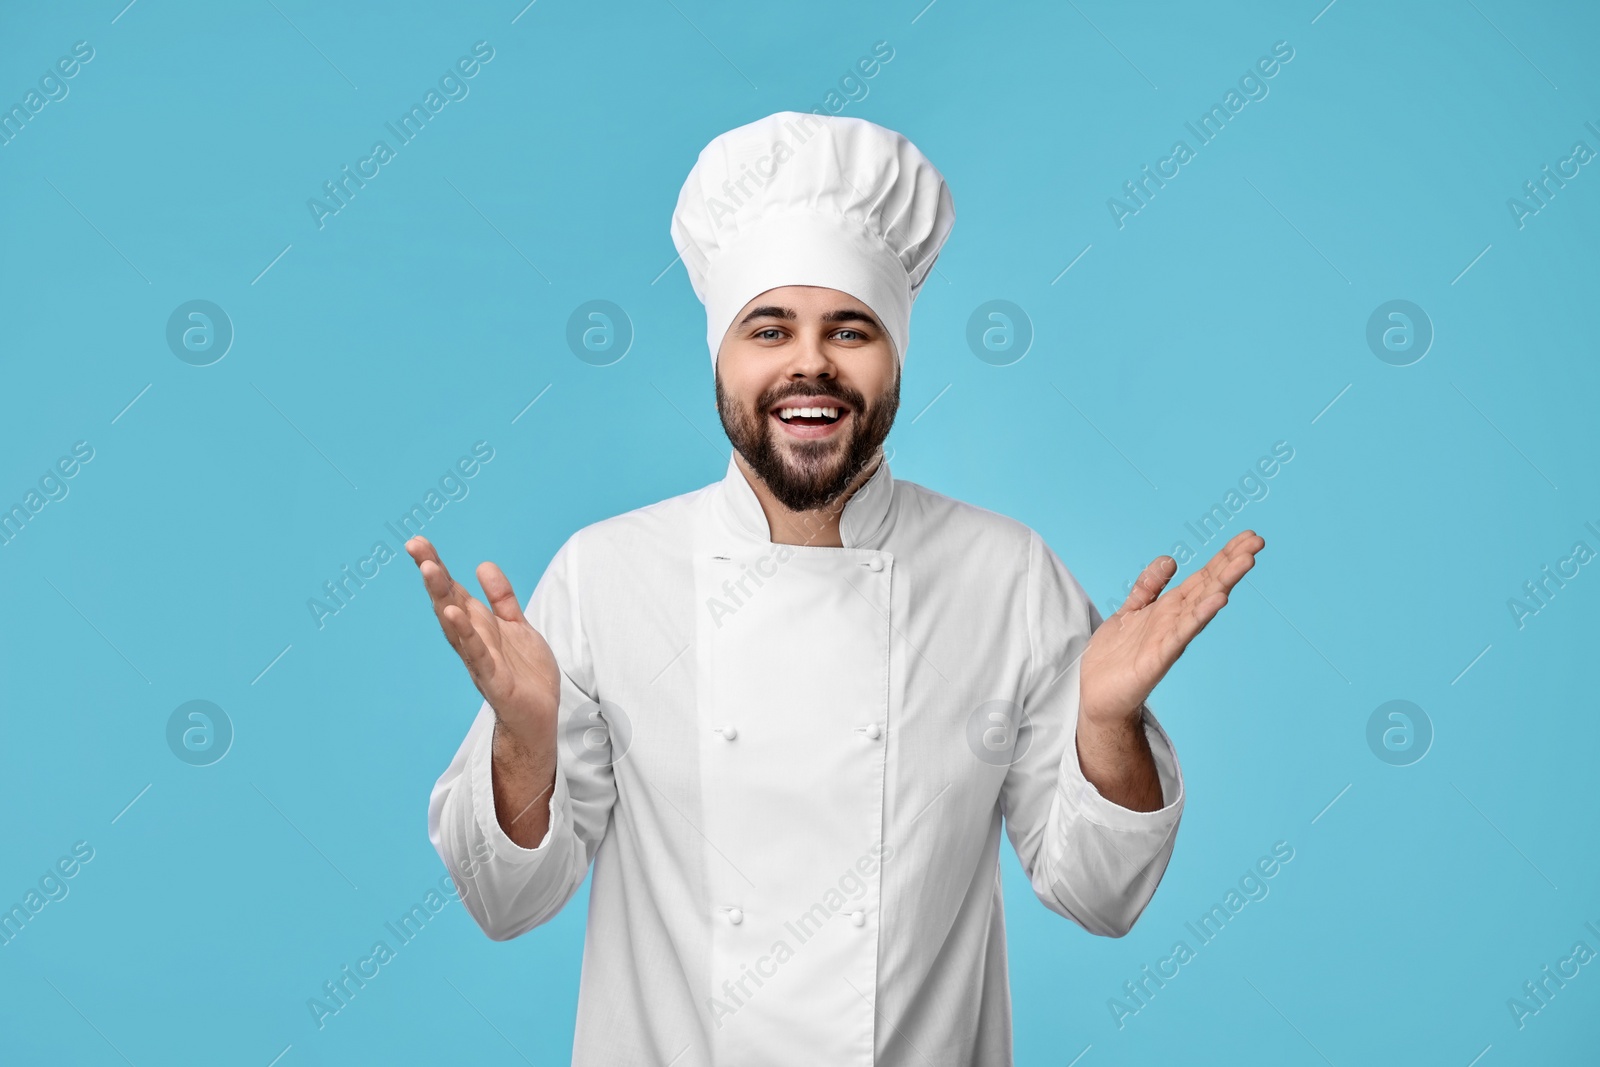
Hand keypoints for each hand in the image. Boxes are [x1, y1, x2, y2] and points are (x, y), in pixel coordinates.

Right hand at [405, 536, 559, 740]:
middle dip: (433, 574)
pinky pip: (478, 654)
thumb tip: (483, 565)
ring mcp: (480, 660)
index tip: (418, 542)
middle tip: (415, 547)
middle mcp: (472, 640)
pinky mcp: (494, 680)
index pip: (454, 590)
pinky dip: (466, 634)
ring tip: (430, 570)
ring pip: (457, 625)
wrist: (538, 717)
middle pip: (448, 602)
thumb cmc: (524, 674)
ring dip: (443, 598)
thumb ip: (502, 599)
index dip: (438, 566)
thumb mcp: (517, 627)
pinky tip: (455, 615)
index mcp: (478, 626)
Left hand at [1079, 529, 1264, 724]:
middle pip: (1208, 586)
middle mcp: (1176, 620)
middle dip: (1232, 563)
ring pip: (1201, 605)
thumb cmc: (1117, 656)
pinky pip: (1182, 633)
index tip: (1249, 536)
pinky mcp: (1158, 657)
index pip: (1203, 576)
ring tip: (1246, 562)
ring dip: (1224, 583)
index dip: (1224, 556)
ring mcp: (1170, 638)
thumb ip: (1149, 586)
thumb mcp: (1131, 611)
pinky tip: (1217, 600)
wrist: (1098, 694)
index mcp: (1170, 608)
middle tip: (1257, 542)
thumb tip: (1171, 560)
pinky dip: (1199, 616)